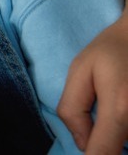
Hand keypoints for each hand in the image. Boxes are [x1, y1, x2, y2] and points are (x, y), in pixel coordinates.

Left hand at [58, 0, 127, 153]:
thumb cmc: (112, 50)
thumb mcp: (80, 70)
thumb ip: (72, 109)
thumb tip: (82, 144)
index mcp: (120, 109)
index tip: (85, 152)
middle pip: (120, 152)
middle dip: (106, 145)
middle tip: (98, 124)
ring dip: (118, 138)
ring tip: (111, 115)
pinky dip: (126, 133)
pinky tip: (121, 115)